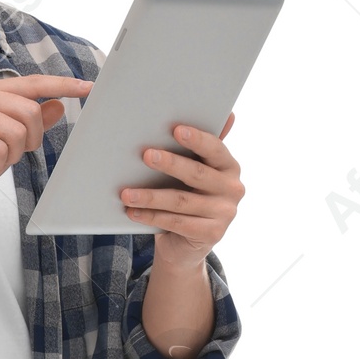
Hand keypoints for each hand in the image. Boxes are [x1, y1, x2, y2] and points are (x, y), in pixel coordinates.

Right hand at [0, 74, 92, 211]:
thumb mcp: (5, 143)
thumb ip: (29, 124)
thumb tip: (57, 106)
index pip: (33, 83)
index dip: (61, 86)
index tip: (87, 87)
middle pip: (29, 112)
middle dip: (28, 142)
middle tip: (7, 155)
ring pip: (16, 133)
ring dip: (8, 156)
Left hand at [120, 111, 242, 261]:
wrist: (186, 244)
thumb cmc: (187, 197)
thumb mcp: (194, 172)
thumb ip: (200, 148)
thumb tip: (221, 114)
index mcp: (229, 166)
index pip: (215, 149)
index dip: (197, 139)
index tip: (176, 129)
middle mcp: (232, 189)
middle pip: (196, 174)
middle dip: (170, 163)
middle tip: (146, 155)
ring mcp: (225, 214)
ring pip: (181, 201)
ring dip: (151, 196)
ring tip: (127, 193)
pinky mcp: (212, 234)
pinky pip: (177, 223)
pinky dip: (152, 217)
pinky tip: (133, 212)